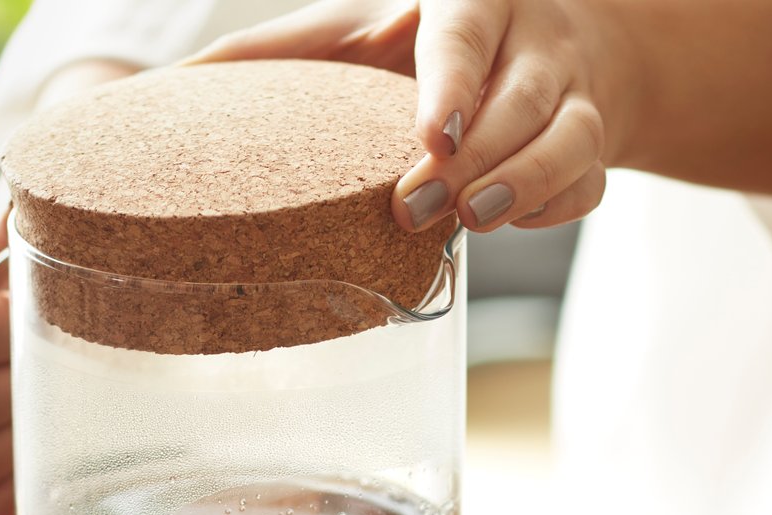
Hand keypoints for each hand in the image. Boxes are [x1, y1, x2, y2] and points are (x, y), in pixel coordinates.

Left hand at [195, 0, 610, 233]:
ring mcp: (574, 93)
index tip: (428, 138)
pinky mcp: (597, 145)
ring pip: (567, 141)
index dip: (449, 87)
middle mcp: (534, 35)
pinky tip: (512, 221)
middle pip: (518, 100)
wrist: (548, 45)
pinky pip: (586, 184)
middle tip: (415, 205)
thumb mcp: (354, 35)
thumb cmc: (427, 46)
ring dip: (522, 189)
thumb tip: (174, 84)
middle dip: (473, 160)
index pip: (465, 35)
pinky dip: (551, 209)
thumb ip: (278, 55)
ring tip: (473, 222)